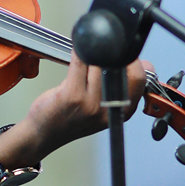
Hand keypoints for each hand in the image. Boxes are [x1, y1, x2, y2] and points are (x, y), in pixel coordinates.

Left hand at [0, 53, 153, 167]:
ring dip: (91, 52)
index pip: (140, 78)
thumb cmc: (72, 119)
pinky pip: (80, 61)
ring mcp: (91, 103)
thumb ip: (120, 88)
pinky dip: (78, 51)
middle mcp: (110, 109)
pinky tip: (76, 51)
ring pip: (99, 61)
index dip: (134, 60)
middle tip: (101, 51)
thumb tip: (135, 61)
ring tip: (85, 55)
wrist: (44, 134)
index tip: (123, 52)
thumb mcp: (105, 109)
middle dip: (111, 52)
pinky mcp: (72, 95)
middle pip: (120, 66)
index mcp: (123, 111)